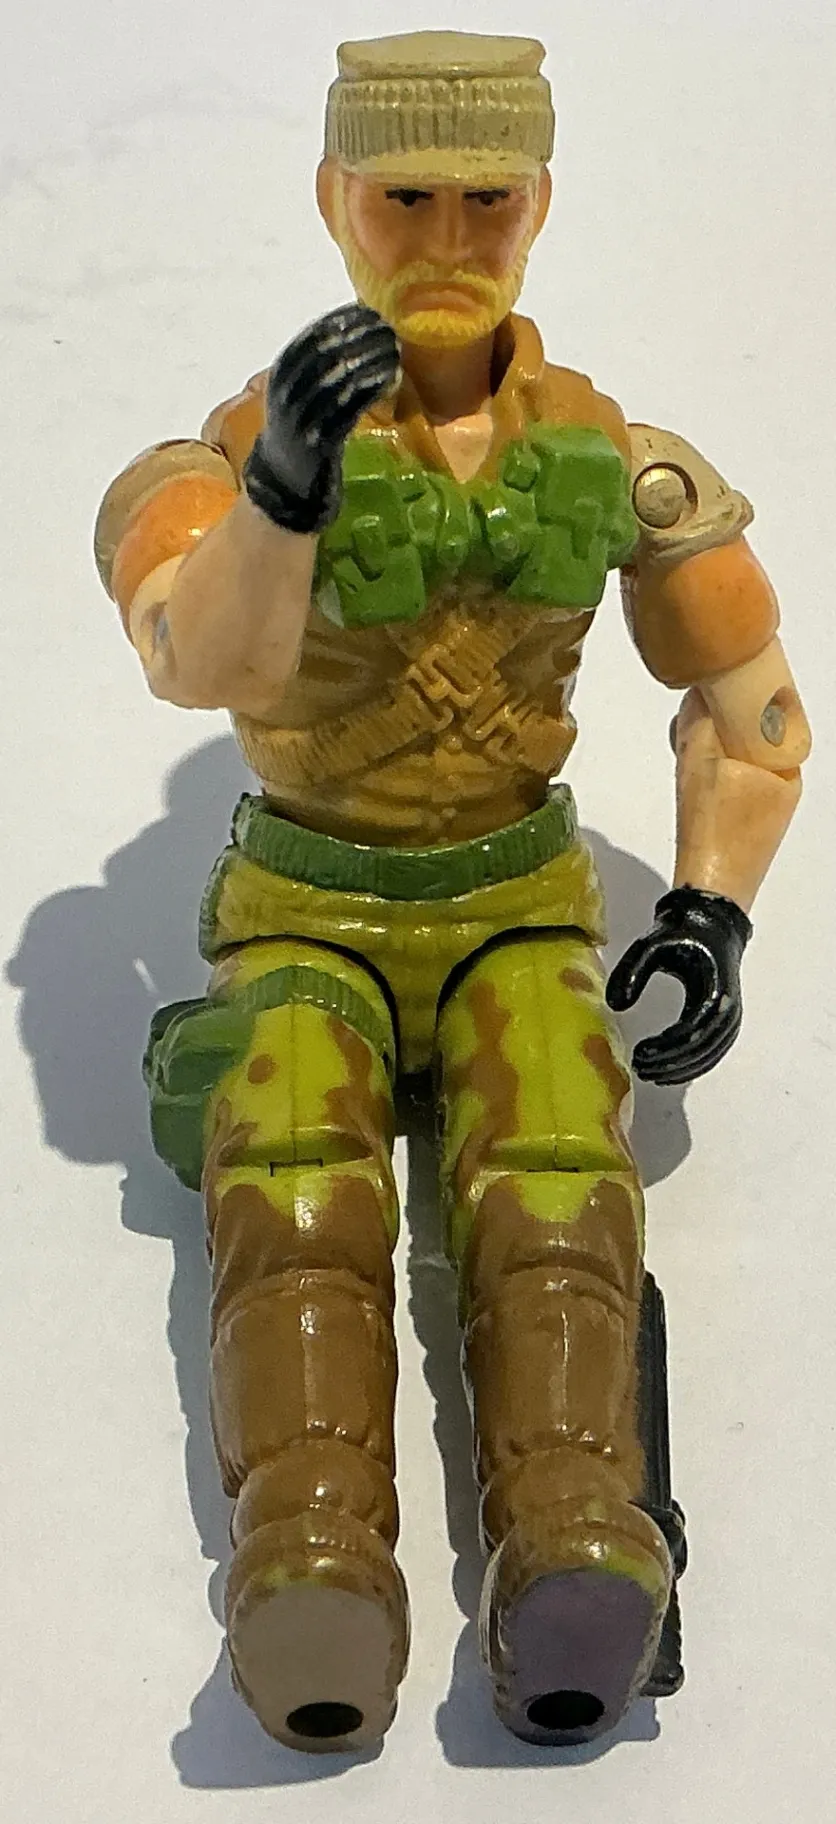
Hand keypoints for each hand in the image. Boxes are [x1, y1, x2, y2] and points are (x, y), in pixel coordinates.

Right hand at [243, 303, 399, 535]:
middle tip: (388, 330)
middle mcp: (287, 391)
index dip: (343, 321)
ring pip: (339, 378)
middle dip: (360, 337)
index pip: (313, 336)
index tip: (371, 312)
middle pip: (327, 353)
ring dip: (370, 360)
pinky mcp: (320, 440)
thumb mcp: (301, 389)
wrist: (285, 478)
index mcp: (281, 373)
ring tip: (394, 350)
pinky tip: (390, 378)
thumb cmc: (301, 426)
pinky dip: (370, 389)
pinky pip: (348, 409)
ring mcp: (302, 416)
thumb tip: (359, 328)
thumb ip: (320, 364)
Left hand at [605, 886, 751, 1084]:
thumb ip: (632, 971)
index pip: (691, 1031)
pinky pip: (714, 1050)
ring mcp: (729, 1015)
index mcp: (712, 990)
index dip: (666, 1048)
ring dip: (682, 1069)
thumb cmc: (684, 932)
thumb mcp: (652, 944)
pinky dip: (693, 1064)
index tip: (640, 1054)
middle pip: (701, 1048)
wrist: (713, 923)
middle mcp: (726, 1007)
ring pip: (710, 1054)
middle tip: (641, 1069)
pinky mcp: (725, 1019)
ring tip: (651, 1074)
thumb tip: (615, 1004)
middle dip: (671, 1064)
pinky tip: (671, 1071)